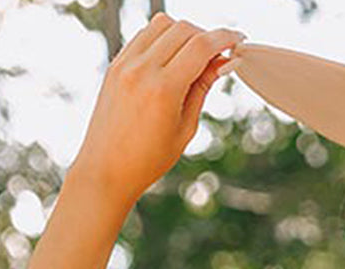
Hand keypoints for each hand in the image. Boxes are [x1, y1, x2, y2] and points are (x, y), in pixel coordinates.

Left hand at [70, 12, 246, 205]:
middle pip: (184, 29)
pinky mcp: (116, 64)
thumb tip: (221, 62)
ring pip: (163, 24)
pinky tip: (172, 58)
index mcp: (163, 89)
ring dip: (184, 32)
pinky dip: (163, 38)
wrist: (106, 169)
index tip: (238, 40)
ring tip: (193, 56)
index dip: (224, 38)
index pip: (201, 46)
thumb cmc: (149, 159)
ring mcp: (125, 64)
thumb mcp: (185, 128)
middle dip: (207, 37)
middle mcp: (142, 70)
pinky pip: (144, 35)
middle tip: (218, 55)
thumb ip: (202, 88)